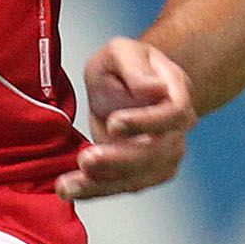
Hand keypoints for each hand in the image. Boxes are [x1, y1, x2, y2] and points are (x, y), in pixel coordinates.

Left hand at [61, 35, 195, 197]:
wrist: (125, 86)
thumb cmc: (124, 66)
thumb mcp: (121, 52)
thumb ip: (134, 66)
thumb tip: (153, 89)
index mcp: (176, 93)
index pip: (174, 113)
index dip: (146, 122)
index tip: (114, 122)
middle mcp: (176, 128)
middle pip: (158, 153)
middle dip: (121, 160)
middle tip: (86, 159)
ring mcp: (163, 153)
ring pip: (141, 177)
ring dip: (104, 185)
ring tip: (68, 185)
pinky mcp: (143, 171)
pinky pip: (123, 186)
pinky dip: (96, 191)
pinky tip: (69, 189)